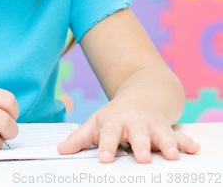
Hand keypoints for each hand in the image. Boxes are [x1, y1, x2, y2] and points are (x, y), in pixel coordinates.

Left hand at [57, 98, 200, 162]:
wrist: (140, 95)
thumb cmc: (114, 116)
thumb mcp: (96, 123)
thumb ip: (80, 138)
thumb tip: (60, 150)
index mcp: (114, 122)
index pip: (109, 135)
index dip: (107, 146)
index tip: (105, 159)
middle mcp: (134, 123)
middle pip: (137, 134)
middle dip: (140, 145)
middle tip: (141, 158)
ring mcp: (152, 125)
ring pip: (160, 134)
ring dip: (166, 144)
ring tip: (171, 155)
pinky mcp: (167, 129)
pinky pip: (179, 135)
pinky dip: (186, 142)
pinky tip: (194, 149)